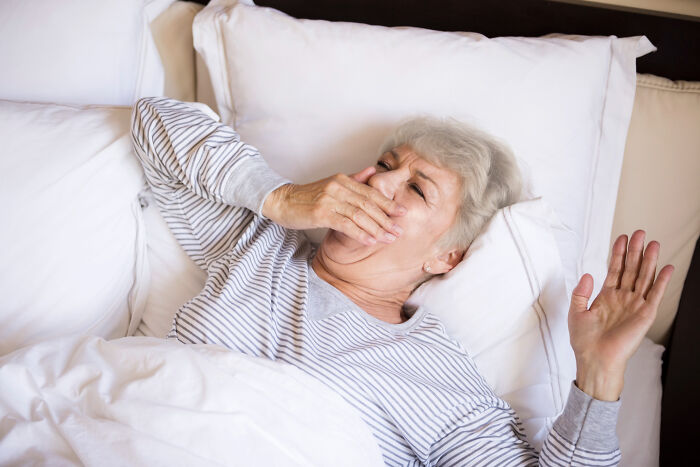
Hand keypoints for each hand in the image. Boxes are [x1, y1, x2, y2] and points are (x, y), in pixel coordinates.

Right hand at [262, 166, 405, 244]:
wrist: (280, 201)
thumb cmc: (306, 197)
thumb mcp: (331, 184)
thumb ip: (353, 179)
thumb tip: (372, 170)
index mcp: (342, 180)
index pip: (370, 193)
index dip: (388, 204)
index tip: (403, 213)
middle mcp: (338, 187)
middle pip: (368, 204)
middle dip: (386, 219)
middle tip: (399, 231)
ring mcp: (329, 200)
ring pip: (360, 215)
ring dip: (377, 228)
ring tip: (388, 239)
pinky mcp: (320, 213)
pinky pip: (346, 224)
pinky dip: (360, 233)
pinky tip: (370, 241)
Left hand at [568, 230, 673, 400]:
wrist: (595, 359)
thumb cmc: (584, 341)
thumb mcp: (576, 312)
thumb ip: (580, 292)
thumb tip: (588, 273)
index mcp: (606, 297)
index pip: (615, 269)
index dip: (618, 253)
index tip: (622, 237)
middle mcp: (622, 298)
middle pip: (631, 269)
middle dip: (635, 251)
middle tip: (640, 232)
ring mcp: (635, 305)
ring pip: (644, 277)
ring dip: (649, 260)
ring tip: (653, 243)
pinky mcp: (645, 315)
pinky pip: (655, 294)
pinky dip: (662, 281)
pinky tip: (667, 267)